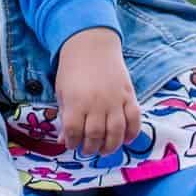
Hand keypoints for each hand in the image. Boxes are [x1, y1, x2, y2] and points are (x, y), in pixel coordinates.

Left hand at [54, 29, 139, 156]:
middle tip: (88, 150)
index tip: (72, 144)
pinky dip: (131, 133)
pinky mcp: (129, 96)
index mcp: (76, 102)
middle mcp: (96, 103)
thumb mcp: (62, 92)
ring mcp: (115, 100)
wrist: (92, 45)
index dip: (72, 143)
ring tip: (104, 149)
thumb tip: (64, 140)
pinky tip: (125, 139)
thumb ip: (65, 116)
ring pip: (116, 132)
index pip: (74, 132)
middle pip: (95, 135)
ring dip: (110, 146)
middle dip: (90, 148)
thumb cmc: (73, 70)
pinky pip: (134, 120)